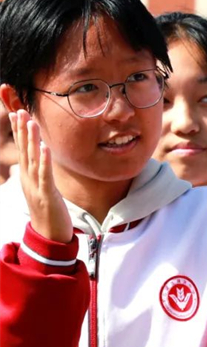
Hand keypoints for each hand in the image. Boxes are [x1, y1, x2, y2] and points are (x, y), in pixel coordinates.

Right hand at [9, 110, 71, 243]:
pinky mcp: (46, 195)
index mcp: (28, 177)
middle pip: (25, 151)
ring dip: (32, 140)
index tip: (18, 114)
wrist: (49, 235)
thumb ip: (39, 173)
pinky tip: (45, 148)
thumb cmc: (48, 211)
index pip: (23, 150)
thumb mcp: (42, 189)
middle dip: (22, 131)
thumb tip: (39, 159)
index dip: (20, 132)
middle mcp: (29, 179)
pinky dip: (45, 161)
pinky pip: (45, 175)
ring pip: (33, 160)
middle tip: (20, 111)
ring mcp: (36, 186)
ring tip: (31, 123)